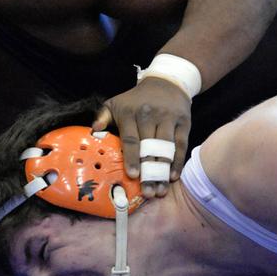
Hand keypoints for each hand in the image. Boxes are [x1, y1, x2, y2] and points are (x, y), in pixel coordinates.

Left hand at [93, 78, 191, 197]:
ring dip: (163, 171)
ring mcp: (168, 118)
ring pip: (166, 149)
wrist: (167, 82)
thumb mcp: (116, 103)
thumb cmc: (136, 99)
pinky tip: (173, 177)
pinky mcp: (183, 122)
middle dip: (149, 171)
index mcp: (130, 113)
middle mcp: (150, 115)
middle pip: (149, 148)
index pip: (131, 139)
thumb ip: (103, 117)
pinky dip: (178, 162)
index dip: (132, 158)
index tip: (132, 175)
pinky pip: (181, 145)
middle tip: (148, 193)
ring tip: (160, 190)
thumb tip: (93, 131)